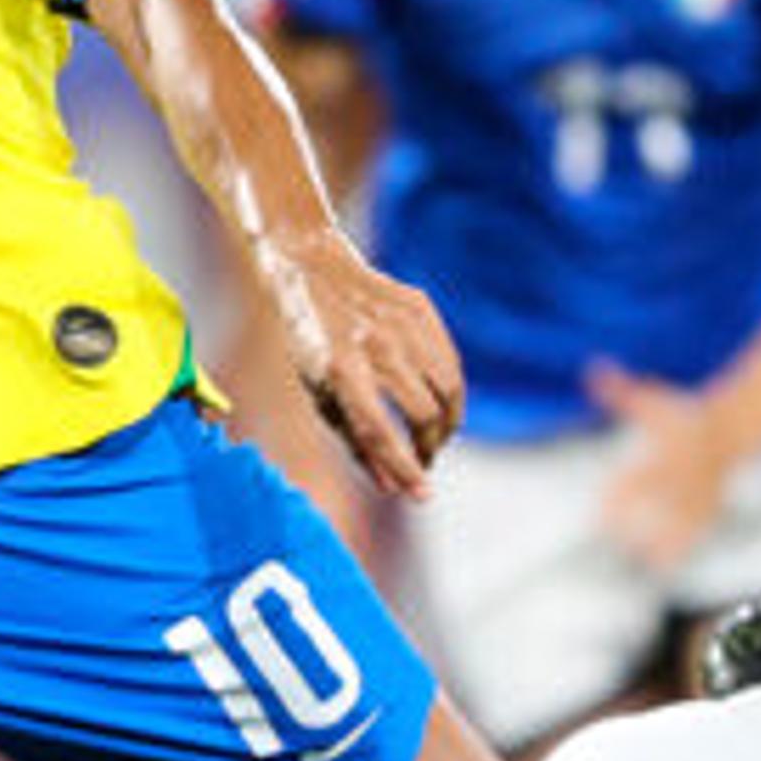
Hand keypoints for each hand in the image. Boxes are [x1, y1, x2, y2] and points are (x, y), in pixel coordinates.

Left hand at [258, 228, 462, 500]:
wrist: (310, 265)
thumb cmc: (309, 340)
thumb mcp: (319, 392)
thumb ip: (356, 441)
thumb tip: (393, 487)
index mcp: (340, 369)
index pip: (380, 432)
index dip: (405, 469)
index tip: (423, 495)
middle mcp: (374, 345)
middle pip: (423, 415)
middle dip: (429, 449)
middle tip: (423, 462)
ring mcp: (401, 323)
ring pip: (448, 392)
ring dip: (446, 425)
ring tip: (432, 438)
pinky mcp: (420, 307)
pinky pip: (450, 363)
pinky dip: (450, 391)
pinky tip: (438, 403)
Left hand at [588, 365, 732, 573]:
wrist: (730, 428)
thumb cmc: (682, 415)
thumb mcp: (652, 402)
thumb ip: (621, 392)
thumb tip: (591, 369)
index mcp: (666, 454)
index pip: (641, 478)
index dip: (622, 494)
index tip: (600, 509)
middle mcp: (681, 479)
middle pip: (658, 506)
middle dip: (636, 523)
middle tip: (610, 541)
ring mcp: (697, 495)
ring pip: (678, 525)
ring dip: (658, 544)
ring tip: (636, 562)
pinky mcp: (707, 508)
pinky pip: (694, 533)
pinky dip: (678, 550)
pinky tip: (660, 568)